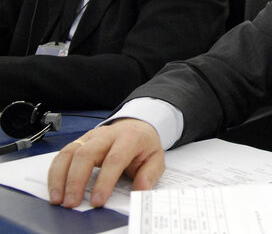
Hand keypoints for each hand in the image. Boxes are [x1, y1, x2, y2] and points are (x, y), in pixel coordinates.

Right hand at [47, 119, 163, 208]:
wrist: (137, 127)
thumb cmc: (144, 145)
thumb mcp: (156, 158)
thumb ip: (149, 175)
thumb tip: (141, 190)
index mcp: (129, 138)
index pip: (114, 159)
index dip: (104, 181)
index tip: (98, 201)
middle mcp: (107, 135)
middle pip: (86, 154)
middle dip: (76, 181)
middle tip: (72, 203)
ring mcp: (90, 137)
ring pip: (70, 152)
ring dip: (60, 178)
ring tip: (58, 199)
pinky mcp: (79, 141)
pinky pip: (62, 154)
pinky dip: (55, 172)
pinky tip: (55, 188)